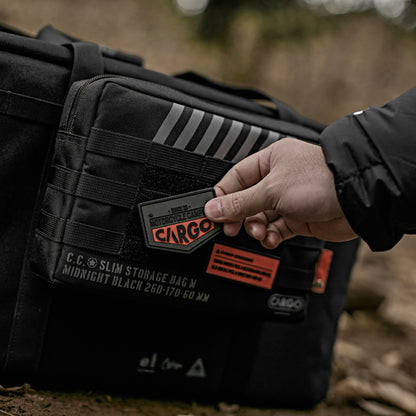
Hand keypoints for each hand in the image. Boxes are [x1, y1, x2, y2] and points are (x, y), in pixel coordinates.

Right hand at [204, 137, 356, 248]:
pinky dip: (270, 236)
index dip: (222, 197)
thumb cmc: (321, 180)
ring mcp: (288, 200)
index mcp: (269, 161)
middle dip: (239, 217)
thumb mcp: (272, 190)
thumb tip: (213, 208)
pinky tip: (270, 238)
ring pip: (260, 218)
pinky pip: (276, 230)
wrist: (357, 198)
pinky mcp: (298, 218)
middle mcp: (278, 180)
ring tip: (258, 232)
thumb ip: (240, 202)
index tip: (212, 213)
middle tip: (232, 228)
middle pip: (246, 201)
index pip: (235, 179)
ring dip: (255, 228)